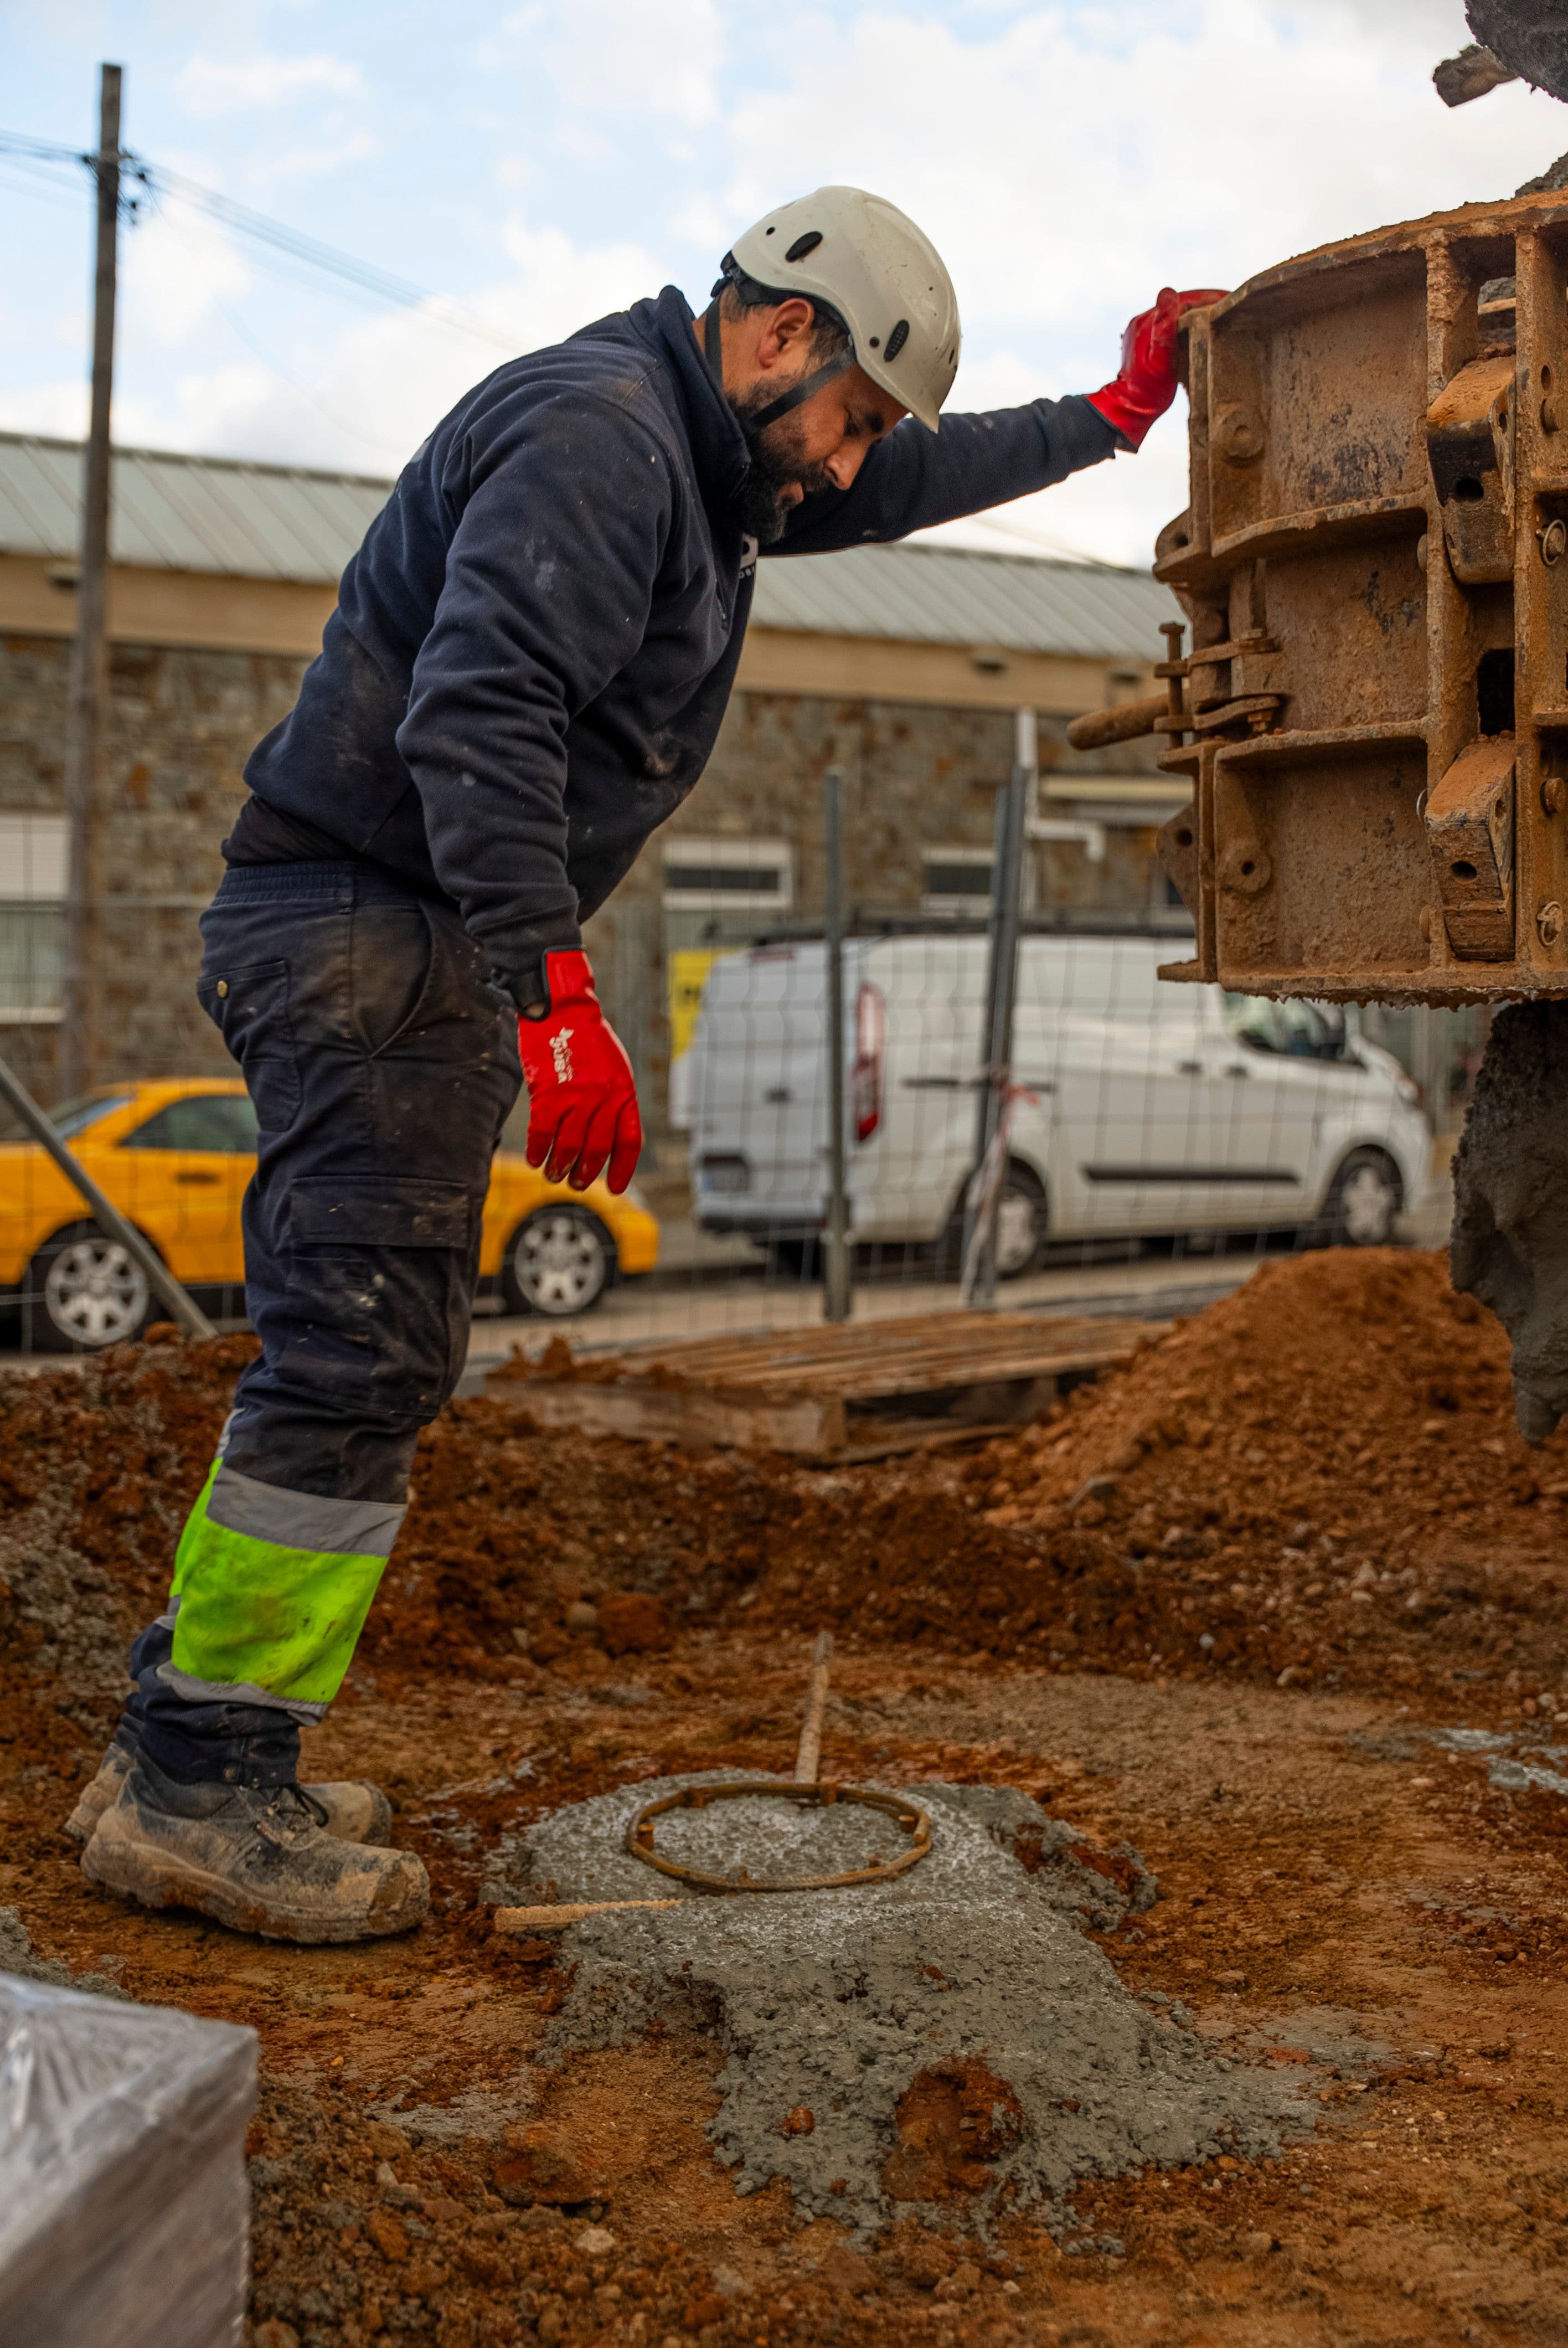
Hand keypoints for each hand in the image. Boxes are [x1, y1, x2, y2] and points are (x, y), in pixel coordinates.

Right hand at [516, 950, 642, 1193]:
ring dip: (560, 1166)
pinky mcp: (548, 1093)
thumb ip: (615, 1100)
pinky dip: (538, 1150)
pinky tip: (535, 1159)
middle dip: (586, 1172)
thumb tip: (607, 1138)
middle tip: (577, 1184)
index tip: (615, 1188)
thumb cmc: (589, 1038)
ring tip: (554, 1175)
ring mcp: (576, 1097)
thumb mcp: (616, 1068)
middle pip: (597, 1149)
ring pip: (569, 1146)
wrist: (563, 1008)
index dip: (623, 1169)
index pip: (628, 1141)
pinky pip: (543, 1133)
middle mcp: (604, 1098)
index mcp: (625, 1092)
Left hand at [1086, 287, 1227, 449]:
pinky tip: (1205, 330)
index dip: (1208, 297)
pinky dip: (1190, 325)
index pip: (1183, 300)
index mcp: (1147, 322)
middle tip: (1231, 305)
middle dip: (1207, 303)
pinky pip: (1173, 326)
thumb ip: (1164, 327)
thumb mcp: (1159, 359)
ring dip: (1199, 313)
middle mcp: (1144, 322)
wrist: (1131, 408)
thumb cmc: (1148, 390)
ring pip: (1178, 315)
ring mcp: (1145, 332)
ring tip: (1223, 315)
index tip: (1229, 298)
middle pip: (1181, 305)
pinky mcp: (1149, 342)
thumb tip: (1168, 293)